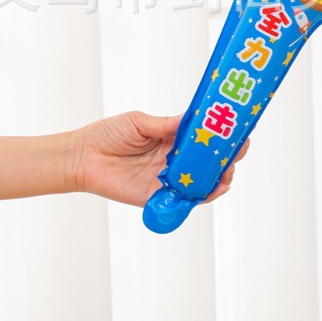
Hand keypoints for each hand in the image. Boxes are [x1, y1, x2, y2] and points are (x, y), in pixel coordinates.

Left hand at [70, 112, 248, 207]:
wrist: (83, 158)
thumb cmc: (108, 135)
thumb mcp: (139, 122)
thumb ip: (166, 125)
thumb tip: (192, 120)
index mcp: (172, 138)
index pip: (204, 136)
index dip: (222, 133)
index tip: (238, 129)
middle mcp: (175, 159)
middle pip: (208, 160)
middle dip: (228, 156)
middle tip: (238, 151)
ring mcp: (169, 179)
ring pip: (202, 181)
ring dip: (219, 177)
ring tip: (228, 172)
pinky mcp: (159, 197)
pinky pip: (185, 200)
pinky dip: (202, 196)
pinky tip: (213, 189)